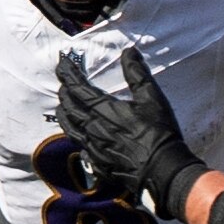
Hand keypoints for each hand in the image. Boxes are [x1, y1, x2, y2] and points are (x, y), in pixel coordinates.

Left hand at [55, 46, 209, 219]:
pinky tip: (80, 138)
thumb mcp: (152, 98)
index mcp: (103, 110)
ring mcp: (94, 148)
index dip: (68, 73)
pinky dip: (77, 138)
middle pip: (69, 107)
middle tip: (64, 83)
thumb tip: (128, 52)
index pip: (77, 88)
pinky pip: (81, 148)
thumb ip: (137, 73)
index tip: (62, 62)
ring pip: (70, 128)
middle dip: (64, 92)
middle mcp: (93, 128)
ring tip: (62, 107)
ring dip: (64, 114)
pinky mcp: (99, 164)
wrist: (162, 170)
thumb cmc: (158, 133)